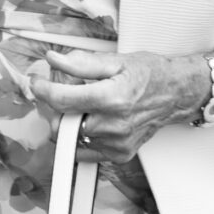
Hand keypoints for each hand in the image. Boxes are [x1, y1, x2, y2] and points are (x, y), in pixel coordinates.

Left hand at [29, 50, 203, 165]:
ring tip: (87, 106)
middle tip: (66, 92)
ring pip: (71, 137)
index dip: (42, 89)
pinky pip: (85, 151)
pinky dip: (82, 136)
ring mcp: (116, 143)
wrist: (176, 95)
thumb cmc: (150, 75)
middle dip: (56, 106)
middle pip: (62, 121)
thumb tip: (53, 60)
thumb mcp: (115, 60)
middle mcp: (114, 124)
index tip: (36, 82)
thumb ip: (80, 62)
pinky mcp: (119, 154)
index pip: (61, 99)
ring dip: (70, 121)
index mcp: (112, 98)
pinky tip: (93, 121)